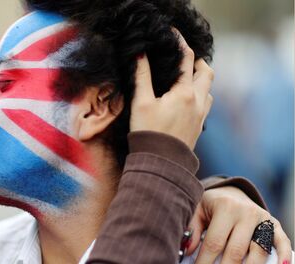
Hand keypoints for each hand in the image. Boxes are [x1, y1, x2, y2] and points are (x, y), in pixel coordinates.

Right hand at [130, 31, 213, 149]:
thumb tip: (140, 55)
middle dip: (197, 61)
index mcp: (184, 92)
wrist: (160, 163)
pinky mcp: (199, 126)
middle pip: (206, 71)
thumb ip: (142, 77)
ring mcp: (201, 114)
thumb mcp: (140, 102)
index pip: (187, 59)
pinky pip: (206, 103)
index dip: (180, 43)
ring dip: (200, 79)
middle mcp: (198, 101)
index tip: (172, 35)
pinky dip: (199, 94)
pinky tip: (186, 100)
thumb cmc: (148, 132)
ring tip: (184, 78)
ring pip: (208, 88)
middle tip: (183, 58)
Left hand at [188, 186, 291, 263]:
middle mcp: (246, 213)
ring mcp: (263, 219)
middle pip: (236, 250)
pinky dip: (284, 255)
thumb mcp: (197, 210)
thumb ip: (192, 229)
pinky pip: (282, 241)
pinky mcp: (274, 224)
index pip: (215, 242)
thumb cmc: (210, 205)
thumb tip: (187, 250)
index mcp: (225, 207)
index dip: (206, 262)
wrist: (231, 192)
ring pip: (258, 251)